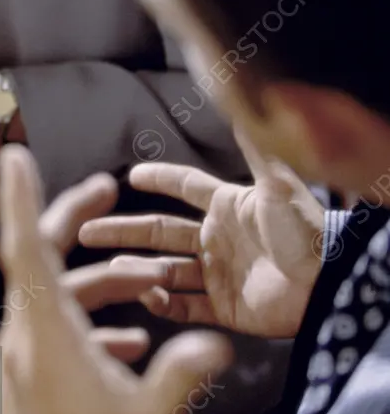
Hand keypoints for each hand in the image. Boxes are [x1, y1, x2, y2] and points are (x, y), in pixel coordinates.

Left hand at [0, 145, 231, 413]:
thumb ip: (185, 369)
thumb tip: (212, 342)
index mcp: (47, 336)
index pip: (26, 250)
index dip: (22, 199)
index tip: (16, 158)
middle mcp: (24, 341)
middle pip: (38, 260)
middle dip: (72, 219)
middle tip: (104, 189)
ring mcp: (21, 364)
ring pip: (52, 297)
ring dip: (95, 282)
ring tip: (143, 284)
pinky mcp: (27, 385)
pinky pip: (52, 333)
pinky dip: (86, 323)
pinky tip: (127, 344)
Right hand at [79, 136, 324, 337]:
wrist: (327, 285)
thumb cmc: (305, 232)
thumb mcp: (278, 186)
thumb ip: (255, 149)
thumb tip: (242, 104)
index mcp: (227, 207)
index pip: (185, 187)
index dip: (159, 179)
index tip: (129, 174)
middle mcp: (218, 239)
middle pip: (160, 233)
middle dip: (122, 231)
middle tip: (85, 231)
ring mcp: (219, 274)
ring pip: (167, 270)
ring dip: (137, 269)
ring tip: (109, 269)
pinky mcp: (226, 309)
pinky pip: (187, 307)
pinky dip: (165, 305)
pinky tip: (146, 298)